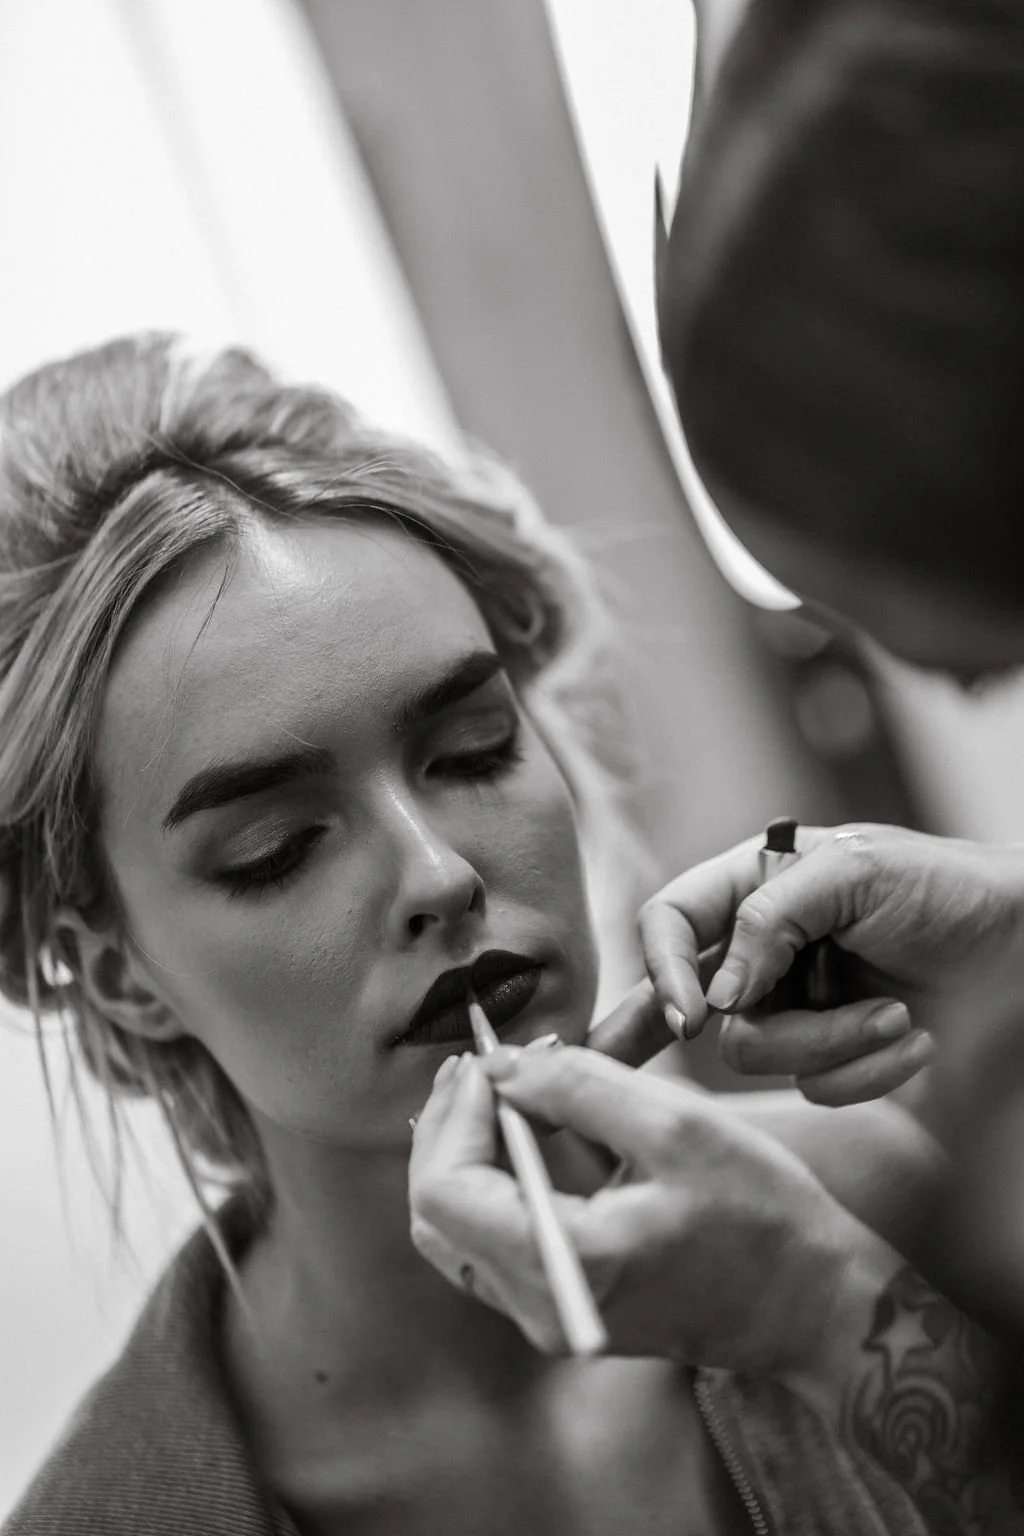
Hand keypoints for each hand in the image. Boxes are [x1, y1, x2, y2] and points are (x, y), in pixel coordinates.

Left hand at [409, 1044, 898, 1373]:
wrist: (811, 1304)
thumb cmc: (761, 1216)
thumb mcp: (677, 1125)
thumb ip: (577, 1086)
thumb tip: (498, 1066)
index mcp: (567, 1264)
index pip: (446, 1190)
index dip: (456, 1113)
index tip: (488, 1059)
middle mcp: (540, 1306)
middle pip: (434, 1211)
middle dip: (449, 1127)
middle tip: (481, 1064)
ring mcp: (548, 1314)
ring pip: (453, 1228)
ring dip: (463, 1150)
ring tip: (495, 1086)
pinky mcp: (563, 1305)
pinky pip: (490, 1241)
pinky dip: (490, 1179)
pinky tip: (521, 1128)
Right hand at [640, 823, 1023, 1104]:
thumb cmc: (948, 888)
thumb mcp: (854, 872)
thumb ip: (770, 918)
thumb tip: (717, 994)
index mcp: (754, 885)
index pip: (671, 919)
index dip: (664, 966)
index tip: (691, 1013)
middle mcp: (763, 949)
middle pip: (702, 1003)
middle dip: (735, 1024)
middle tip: (742, 1030)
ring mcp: (795, 1006)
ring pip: (758, 1053)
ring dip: (832, 1041)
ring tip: (898, 1015)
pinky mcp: (834, 1055)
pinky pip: (817, 1088)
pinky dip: (870, 1070)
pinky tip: (915, 1037)